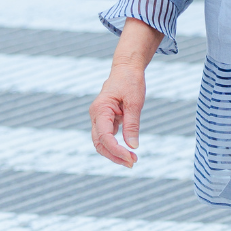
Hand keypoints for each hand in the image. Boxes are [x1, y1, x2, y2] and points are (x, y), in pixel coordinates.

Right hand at [90, 18, 158, 166]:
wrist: (127, 68)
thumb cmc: (131, 81)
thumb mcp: (135, 102)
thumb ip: (132, 125)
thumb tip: (133, 146)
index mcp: (100, 109)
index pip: (104, 137)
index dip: (116, 150)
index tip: (131, 157)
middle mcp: (96, 115)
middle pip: (99, 143)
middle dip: (114, 156)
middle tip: (132, 163)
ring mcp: (99, 118)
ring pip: (101, 142)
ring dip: (114, 153)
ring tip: (131, 160)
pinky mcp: (105, 119)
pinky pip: (107, 137)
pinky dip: (115, 146)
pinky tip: (127, 151)